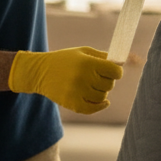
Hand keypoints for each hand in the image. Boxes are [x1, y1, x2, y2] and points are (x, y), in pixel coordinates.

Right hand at [9, 46, 123, 114]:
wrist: (39, 71)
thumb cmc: (65, 59)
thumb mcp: (83, 52)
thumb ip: (103, 57)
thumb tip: (121, 64)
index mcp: (88, 63)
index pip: (115, 72)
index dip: (117, 72)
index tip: (114, 72)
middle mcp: (83, 78)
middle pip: (109, 85)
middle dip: (107, 81)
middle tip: (98, 77)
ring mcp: (77, 92)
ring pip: (102, 97)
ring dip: (101, 92)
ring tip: (92, 86)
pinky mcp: (71, 103)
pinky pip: (92, 109)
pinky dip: (100, 106)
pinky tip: (104, 102)